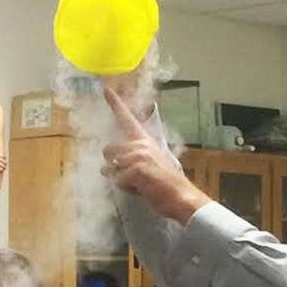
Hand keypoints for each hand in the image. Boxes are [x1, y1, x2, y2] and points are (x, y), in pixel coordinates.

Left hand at [102, 89, 209, 224]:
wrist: (181, 197)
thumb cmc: (167, 184)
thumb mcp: (152, 163)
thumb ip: (134, 158)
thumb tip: (107, 166)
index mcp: (145, 141)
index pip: (127, 119)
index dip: (115, 104)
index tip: (106, 90)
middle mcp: (140, 144)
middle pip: (108, 150)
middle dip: (113, 166)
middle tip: (133, 177)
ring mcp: (138, 155)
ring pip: (110, 167)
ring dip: (120, 179)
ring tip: (140, 183)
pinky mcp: (136, 169)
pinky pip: (118, 180)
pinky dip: (126, 188)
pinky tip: (142, 189)